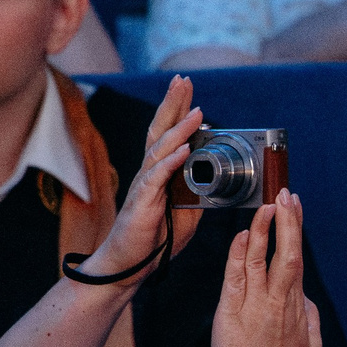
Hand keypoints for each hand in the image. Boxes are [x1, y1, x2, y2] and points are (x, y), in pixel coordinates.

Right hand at [74, 76, 204, 290]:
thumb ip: (197, 193)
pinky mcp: (142, 204)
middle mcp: (148, 173)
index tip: (186, 87)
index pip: (168, 134)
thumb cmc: (154, 239)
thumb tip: (217, 179)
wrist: (129, 266)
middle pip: (160, 131)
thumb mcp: (186, 213)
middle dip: (172, 104)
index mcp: (158, 174)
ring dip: (179, 129)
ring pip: (160, 150)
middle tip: (183, 80)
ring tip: (196, 111)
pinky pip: (157, 179)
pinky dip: (171, 162)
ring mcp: (144, 187)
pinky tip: (183, 149)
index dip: (177, 110)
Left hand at [213, 191, 321, 346]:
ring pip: (263, 261)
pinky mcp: (233, 315)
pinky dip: (241, 256)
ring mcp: (257, 307)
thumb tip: (308, 298)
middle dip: (288, 221)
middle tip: (287, 194)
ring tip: (267, 206)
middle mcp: (280, 301)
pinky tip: (244, 237)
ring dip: (265, 230)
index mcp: (297, 305)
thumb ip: (311, 316)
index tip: (294, 206)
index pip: (295, 258)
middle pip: (287, 253)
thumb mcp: (312, 344)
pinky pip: (237, 279)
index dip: (295, 230)